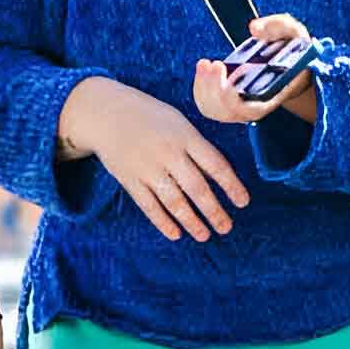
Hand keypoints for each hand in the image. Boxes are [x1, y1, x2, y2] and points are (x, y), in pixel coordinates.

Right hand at [72, 81, 251, 241]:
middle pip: (196, 188)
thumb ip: (196, 147)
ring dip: (191, 221)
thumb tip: (217, 177)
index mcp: (185, 135)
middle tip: (226, 227)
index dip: (231, 185)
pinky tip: (175, 234)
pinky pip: (149, 206)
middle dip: (214, 211)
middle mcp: (168, 153)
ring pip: (174, 201)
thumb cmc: (150, 117)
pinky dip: (162, 222)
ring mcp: (147, 168)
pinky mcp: (130, 179)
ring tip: (204, 235)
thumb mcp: (178, 122)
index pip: (215, 164)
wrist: (106, 113)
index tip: (243, 202)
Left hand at [192, 13, 319, 128]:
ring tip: (204, 64)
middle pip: (227, 112)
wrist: (294, 65)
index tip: (221, 68)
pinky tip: (203, 68)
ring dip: (203, 88)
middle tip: (211, 64)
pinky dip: (201, 89)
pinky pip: (210, 106)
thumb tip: (254, 29)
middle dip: (213, 88)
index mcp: (275, 95)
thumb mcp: (294, 32)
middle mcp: (258, 107)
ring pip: (215, 111)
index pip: (249, 110)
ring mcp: (243, 108)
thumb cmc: (294, 48)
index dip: (229, 97)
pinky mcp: (231, 103)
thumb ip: (278, 25)